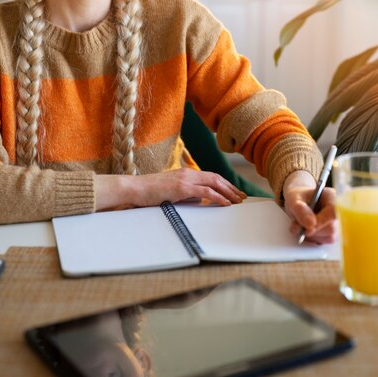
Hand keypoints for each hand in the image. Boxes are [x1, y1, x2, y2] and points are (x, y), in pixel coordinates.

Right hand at [95, 168, 244, 210]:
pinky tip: (226, 203)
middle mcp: (187, 173)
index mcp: (185, 173)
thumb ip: (185, 193)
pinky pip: (206, 192)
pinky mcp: (182, 188)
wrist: (135, 188)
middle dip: (231, 187)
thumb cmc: (149, 192)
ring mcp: (185, 179)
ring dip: (229, 192)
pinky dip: (218, 197)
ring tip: (238, 200)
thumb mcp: (170, 191)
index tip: (234, 191)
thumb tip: (199, 200)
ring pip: (214, 183)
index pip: (210, 176)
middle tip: (242, 196)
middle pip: (216, 178)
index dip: (224, 183)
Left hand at [282, 170, 336, 243]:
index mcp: (331, 196)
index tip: (307, 229)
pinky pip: (324, 241)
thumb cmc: (297, 197)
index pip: (333, 212)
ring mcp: (336, 223)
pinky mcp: (332, 233)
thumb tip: (310, 224)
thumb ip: (299, 209)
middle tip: (297, 224)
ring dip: (311, 235)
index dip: (321, 222)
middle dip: (312, 230)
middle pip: (331, 228)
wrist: (297, 202)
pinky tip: (305, 230)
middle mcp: (337, 210)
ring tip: (300, 225)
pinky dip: (312, 239)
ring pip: (329, 237)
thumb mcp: (293, 199)